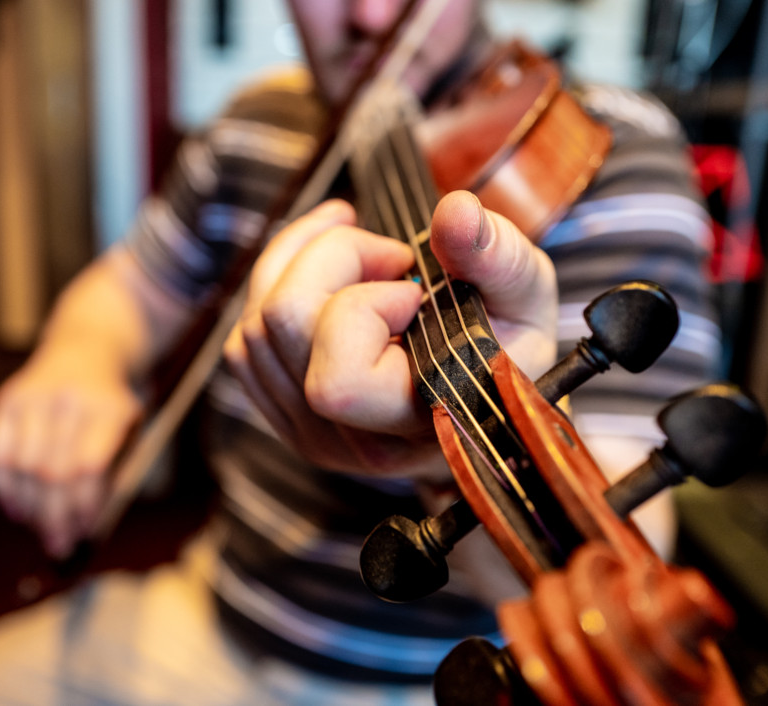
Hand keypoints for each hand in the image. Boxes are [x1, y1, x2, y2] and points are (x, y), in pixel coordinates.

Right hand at [0, 346, 142, 557]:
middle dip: (55, 517)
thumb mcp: (129, 432)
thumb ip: (114, 477)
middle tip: (59, 545)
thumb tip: (88, 530)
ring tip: (40, 527)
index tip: (84, 534)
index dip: (83, 506)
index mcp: (108, 407)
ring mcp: (33, 396)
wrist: (86, 352)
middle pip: (53, 473)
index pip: (88, 467)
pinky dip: (4, 489)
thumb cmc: (111, 406)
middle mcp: (69, 399)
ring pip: (23, 468)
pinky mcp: (6, 400)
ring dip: (30, 508)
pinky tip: (17, 509)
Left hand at [224, 191, 556, 478]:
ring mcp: (309, 433)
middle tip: (390, 254)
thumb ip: (496, 255)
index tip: (415, 290)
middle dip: (334, 255)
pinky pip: (243, 340)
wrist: (483, 392)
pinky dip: (278, 282)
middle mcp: (351, 441)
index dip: (364, 309)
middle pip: (283, 323)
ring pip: (254, 325)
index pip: (337, 380)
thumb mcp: (525, 293)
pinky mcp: (282, 413)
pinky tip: (330, 269)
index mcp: (416, 424)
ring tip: (367, 253)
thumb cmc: (507, 344)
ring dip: (305, 260)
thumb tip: (455, 211)